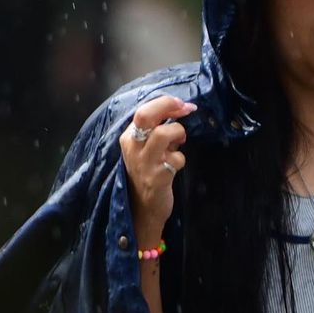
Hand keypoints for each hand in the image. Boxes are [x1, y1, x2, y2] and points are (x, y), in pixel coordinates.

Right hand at [119, 95, 195, 244]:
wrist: (142, 209)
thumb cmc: (147, 174)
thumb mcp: (145, 149)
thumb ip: (158, 131)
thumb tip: (181, 110)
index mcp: (129, 138)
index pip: (144, 110)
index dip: (165, 103)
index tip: (182, 105)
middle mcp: (133, 148)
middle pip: (146, 114)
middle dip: (168, 106)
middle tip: (184, 109)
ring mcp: (144, 163)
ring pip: (164, 133)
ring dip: (178, 134)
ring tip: (179, 143)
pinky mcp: (157, 178)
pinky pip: (176, 159)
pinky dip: (181, 159)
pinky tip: (175, 166)